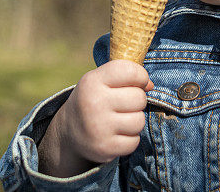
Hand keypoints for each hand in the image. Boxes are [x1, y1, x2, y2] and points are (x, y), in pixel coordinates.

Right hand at [38, 59, 153, 176]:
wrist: (69, 131)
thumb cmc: (94, 99)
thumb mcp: (100, 79)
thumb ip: (126, 75)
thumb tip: (150, 85)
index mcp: (93, 81)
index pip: (131, 71)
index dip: (141, 76)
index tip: (137, 82)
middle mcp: (94, 103)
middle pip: (139, 98)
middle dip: (137, 101)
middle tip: (124, 104)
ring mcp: (99, 128)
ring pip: (139, 121)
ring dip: (134, 120)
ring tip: (120, 119)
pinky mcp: (104, 148)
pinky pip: (134, 141)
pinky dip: (130, 139)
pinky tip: (117, 134)